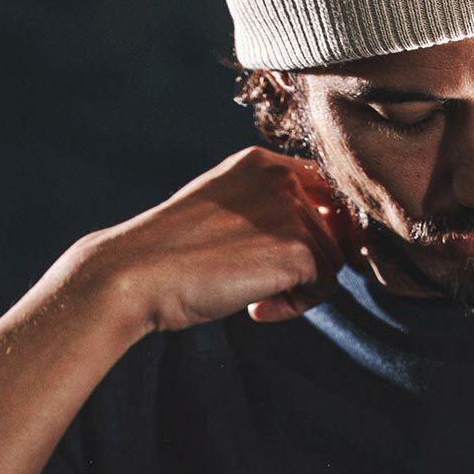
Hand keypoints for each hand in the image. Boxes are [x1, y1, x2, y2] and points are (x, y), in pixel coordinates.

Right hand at [72, 144, 370, 335]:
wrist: (138, 272)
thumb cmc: (171, 254)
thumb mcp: (223, 214)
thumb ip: (266, 213)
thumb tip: (320, 240)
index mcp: (261, 163)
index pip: (325, 190)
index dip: (324, 230)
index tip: (299, 262)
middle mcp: (281, 178)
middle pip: (335, 230)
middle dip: (309, 267)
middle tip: (266, 289)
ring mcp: (292, 211)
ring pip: (333, 262)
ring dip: (299, 291)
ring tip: (252, 300)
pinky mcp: (298, 250)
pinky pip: (324, 287)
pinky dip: (294, 307)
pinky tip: (255, 310)